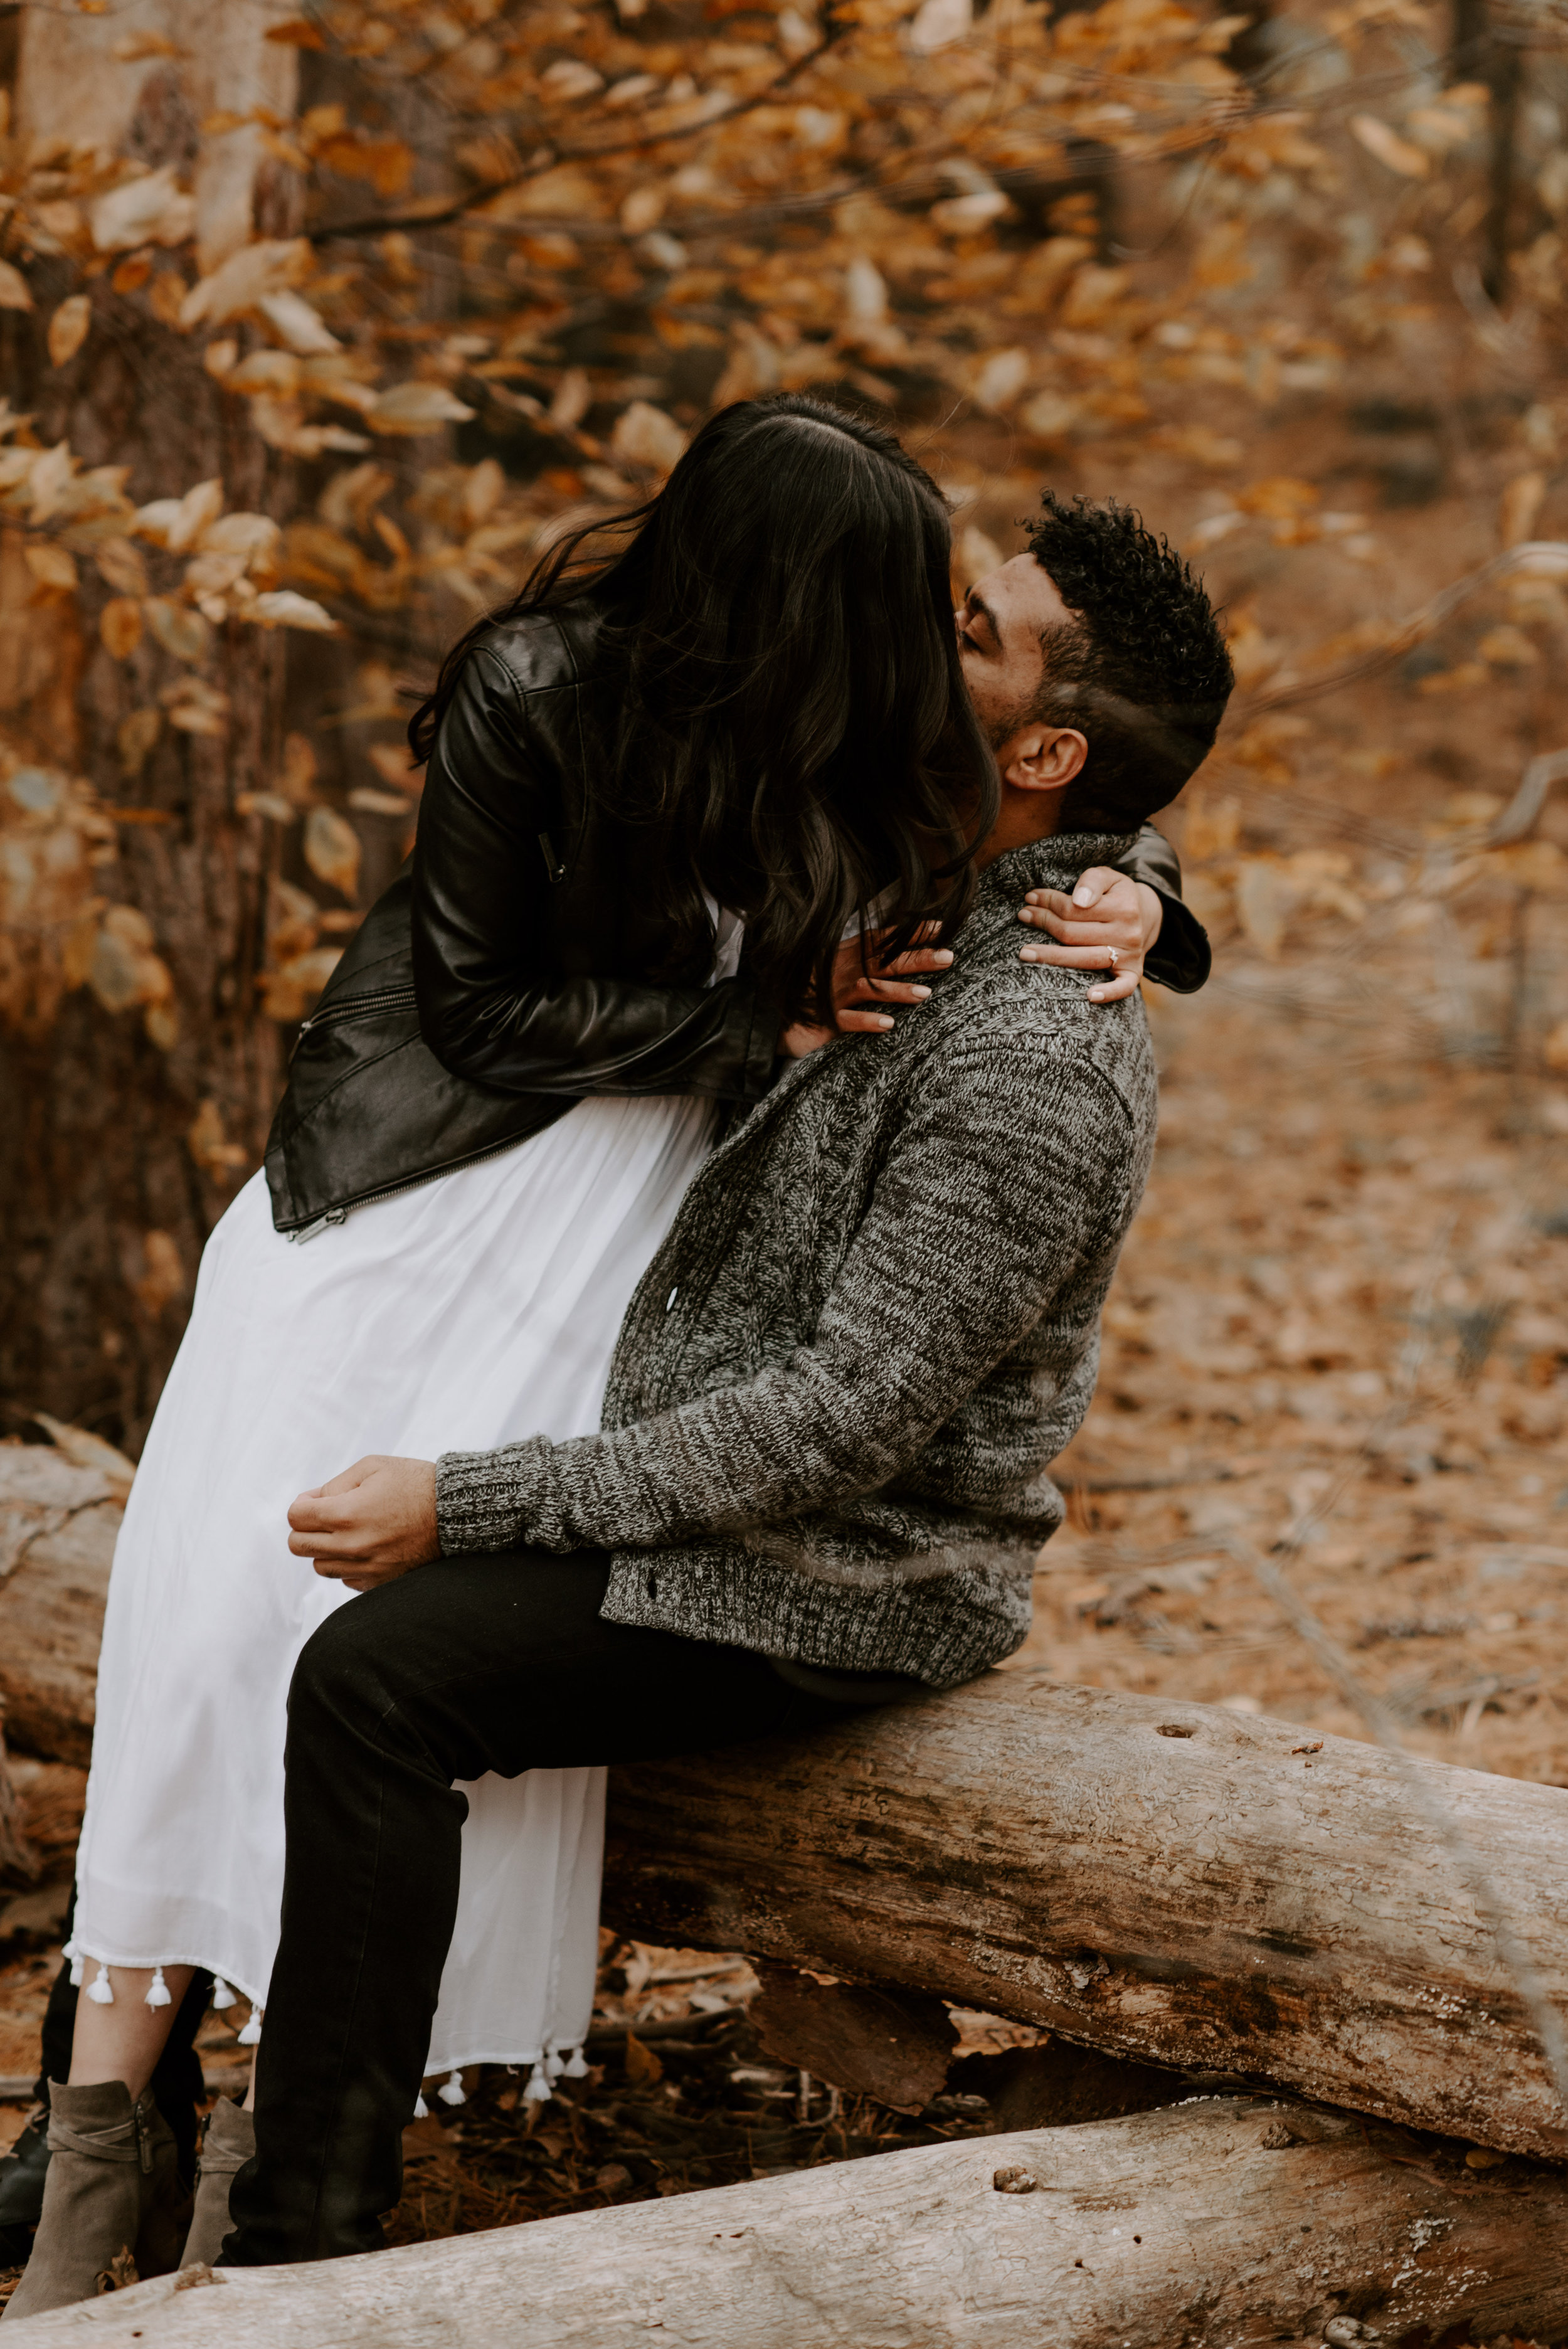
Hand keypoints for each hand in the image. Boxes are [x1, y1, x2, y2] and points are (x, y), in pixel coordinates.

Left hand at [287, 1455, 439, 1591]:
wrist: (455, 1513)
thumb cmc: (415, 1484)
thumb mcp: (372, 1467)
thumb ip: (335, 1485)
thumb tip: (311, 1502)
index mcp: (345, 1513)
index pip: (295, 1517)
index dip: (303, 1504)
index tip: (317, 1500)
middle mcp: (351, 1545)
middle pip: (298, 1546)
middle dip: (306, 1528)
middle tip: (326, 1516)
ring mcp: (365, 1567)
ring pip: (320, 1566)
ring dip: (326, 1548)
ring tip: (350, 1531)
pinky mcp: (378, 1582)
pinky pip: (345, 1578)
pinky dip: (348, 1564)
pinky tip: (367, 1546)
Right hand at [779, 923, 953, 1059]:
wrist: (770, 1014)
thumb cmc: (810, 990)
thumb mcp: (838, 968)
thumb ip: (865, 959)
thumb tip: (902, 953)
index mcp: (848, 955)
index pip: (884, 940)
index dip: (911, 933)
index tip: (941, 927)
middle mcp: (843, 970)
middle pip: (884, 961)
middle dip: (916, 958)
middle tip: (947, 957)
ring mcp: (833, 994)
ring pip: (869, 989)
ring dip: (897, 991)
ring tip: (925, 993)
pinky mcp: (824, 1019)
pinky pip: (847, 1020)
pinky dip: (867, 1021)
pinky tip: (889, 1024)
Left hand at [1016, 868, 1162, 1004]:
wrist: (1146, 915)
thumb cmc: (1117, 895)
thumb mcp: (1108, 877)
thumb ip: (1092, 880)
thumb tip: (1078, 899)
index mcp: (1123, 906)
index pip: (1074, 908)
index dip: (1048, 902)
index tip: (1030, 898)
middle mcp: (1128, 932)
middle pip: (1073, 933)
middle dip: (1044, 923)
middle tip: (1023, 916)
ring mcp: (1130, 955)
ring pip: (1084, 958)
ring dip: (1051, 957)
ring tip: (1024, 952)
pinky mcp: (1132, 973)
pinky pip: (1123, 988)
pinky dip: (1108, 993)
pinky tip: (1089, 996)